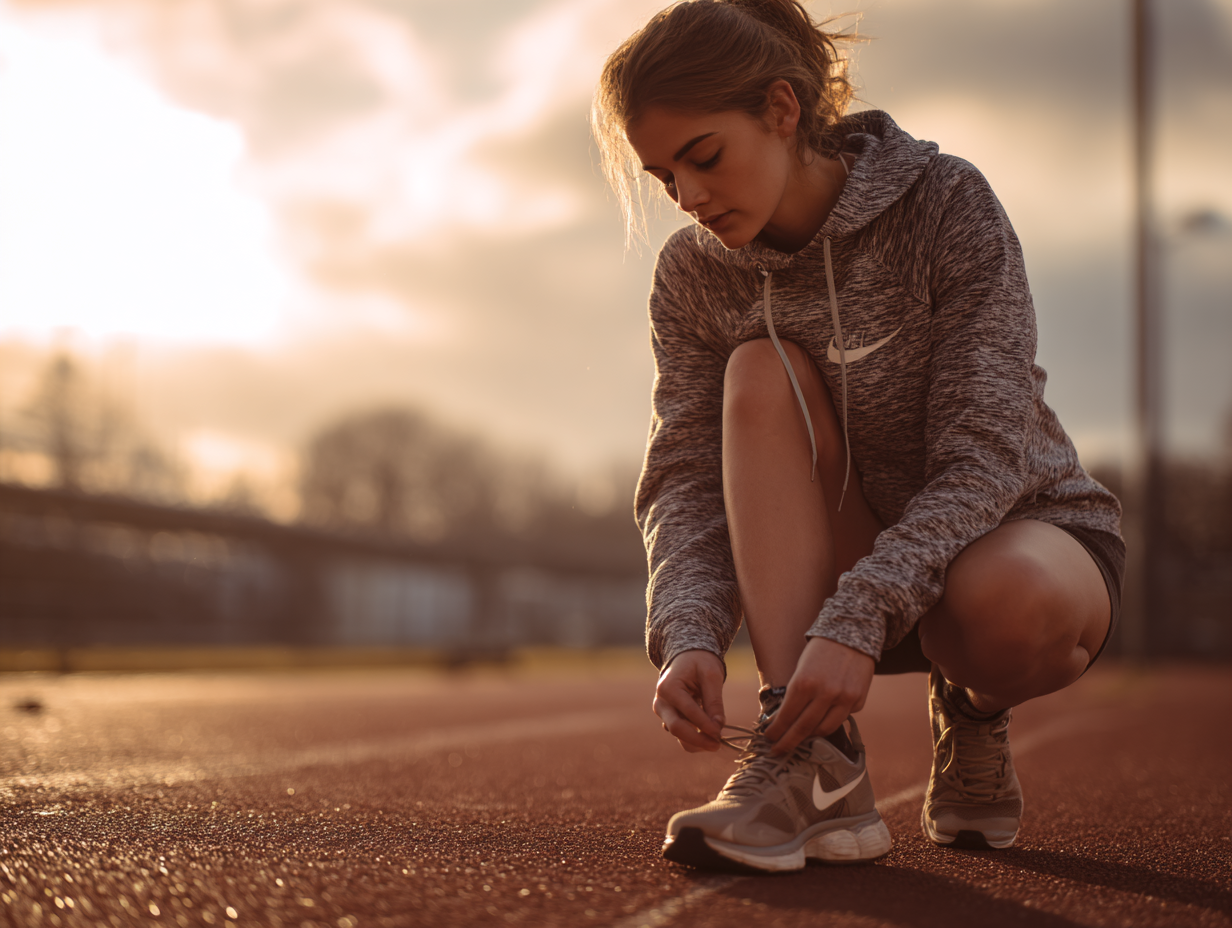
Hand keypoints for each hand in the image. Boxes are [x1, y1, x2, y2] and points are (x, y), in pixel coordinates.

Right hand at [652, 650, 725, 752]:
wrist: (687, 658)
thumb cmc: (699, 662)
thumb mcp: (711, 675)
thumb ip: (714, 700)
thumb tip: (719, 726)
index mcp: (668, 688)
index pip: (688, 712)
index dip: (705, 725)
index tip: (720, 733)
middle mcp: (661, 702)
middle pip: (677, 728)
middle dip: (698, 740)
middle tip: (717, 745)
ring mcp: (663, 712)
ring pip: (678, 735)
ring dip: (697, 742)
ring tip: (716, 743)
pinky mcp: (669, 719)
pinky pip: (681, 734)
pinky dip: (695, 738)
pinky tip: (709, 736)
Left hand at [764, 637, 874, 754]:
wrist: (852, 632)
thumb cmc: (820, 649)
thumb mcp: (801, 668)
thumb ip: (797, 694)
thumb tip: (786, 719)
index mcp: (804, 683)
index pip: (786, 717)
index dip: (776, 731)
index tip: (769, 738)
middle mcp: (825, 694)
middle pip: (803, 729)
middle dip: (788, 742)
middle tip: (778, 750)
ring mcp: (844, 699)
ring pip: (824, 729)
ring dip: (810, 737)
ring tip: (800, 738)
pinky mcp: (858, 700)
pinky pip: (842, 718)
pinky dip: (831, 721)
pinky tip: (823, 719)